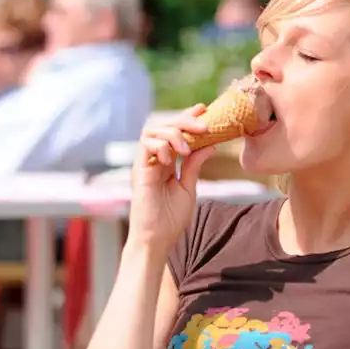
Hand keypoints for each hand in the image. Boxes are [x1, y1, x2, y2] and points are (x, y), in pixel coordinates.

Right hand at [129, 104, 214, 251]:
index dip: (187, 117)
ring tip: (186, 148)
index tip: (204, 109)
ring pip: (152, 131)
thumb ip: (194, 165)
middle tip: (203, 124)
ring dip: (172, 133)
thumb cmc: (171, 218)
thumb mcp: (188, 187)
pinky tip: (172, 158)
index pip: (175, 131)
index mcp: (166, 161)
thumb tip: (210, 145)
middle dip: (184, 120)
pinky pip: (146, 146)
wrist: (157, 239)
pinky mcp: (139, 171)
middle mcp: (154, 159)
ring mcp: (145, 164)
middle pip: (163, 126)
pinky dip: (161, 146)